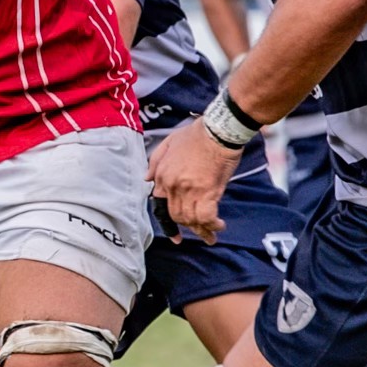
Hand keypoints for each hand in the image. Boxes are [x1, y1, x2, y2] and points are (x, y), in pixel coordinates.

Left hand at [147, 122, 239, 244]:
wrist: (217, 130)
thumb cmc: (197, 135)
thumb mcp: (168, 143)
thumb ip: (155, 162)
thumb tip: (146, 179)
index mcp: (162, 175)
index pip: (160, 205)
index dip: (168, 223)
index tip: (175, 235)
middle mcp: (172, 185)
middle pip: (176, 215)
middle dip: (188, 227)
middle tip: (200, 232)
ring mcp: (189, 190)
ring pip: (190, 219)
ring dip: (202, 230)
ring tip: (212, 234)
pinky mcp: (208, 191)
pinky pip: (206, 216)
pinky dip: (212, 224)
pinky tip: (219, 226)